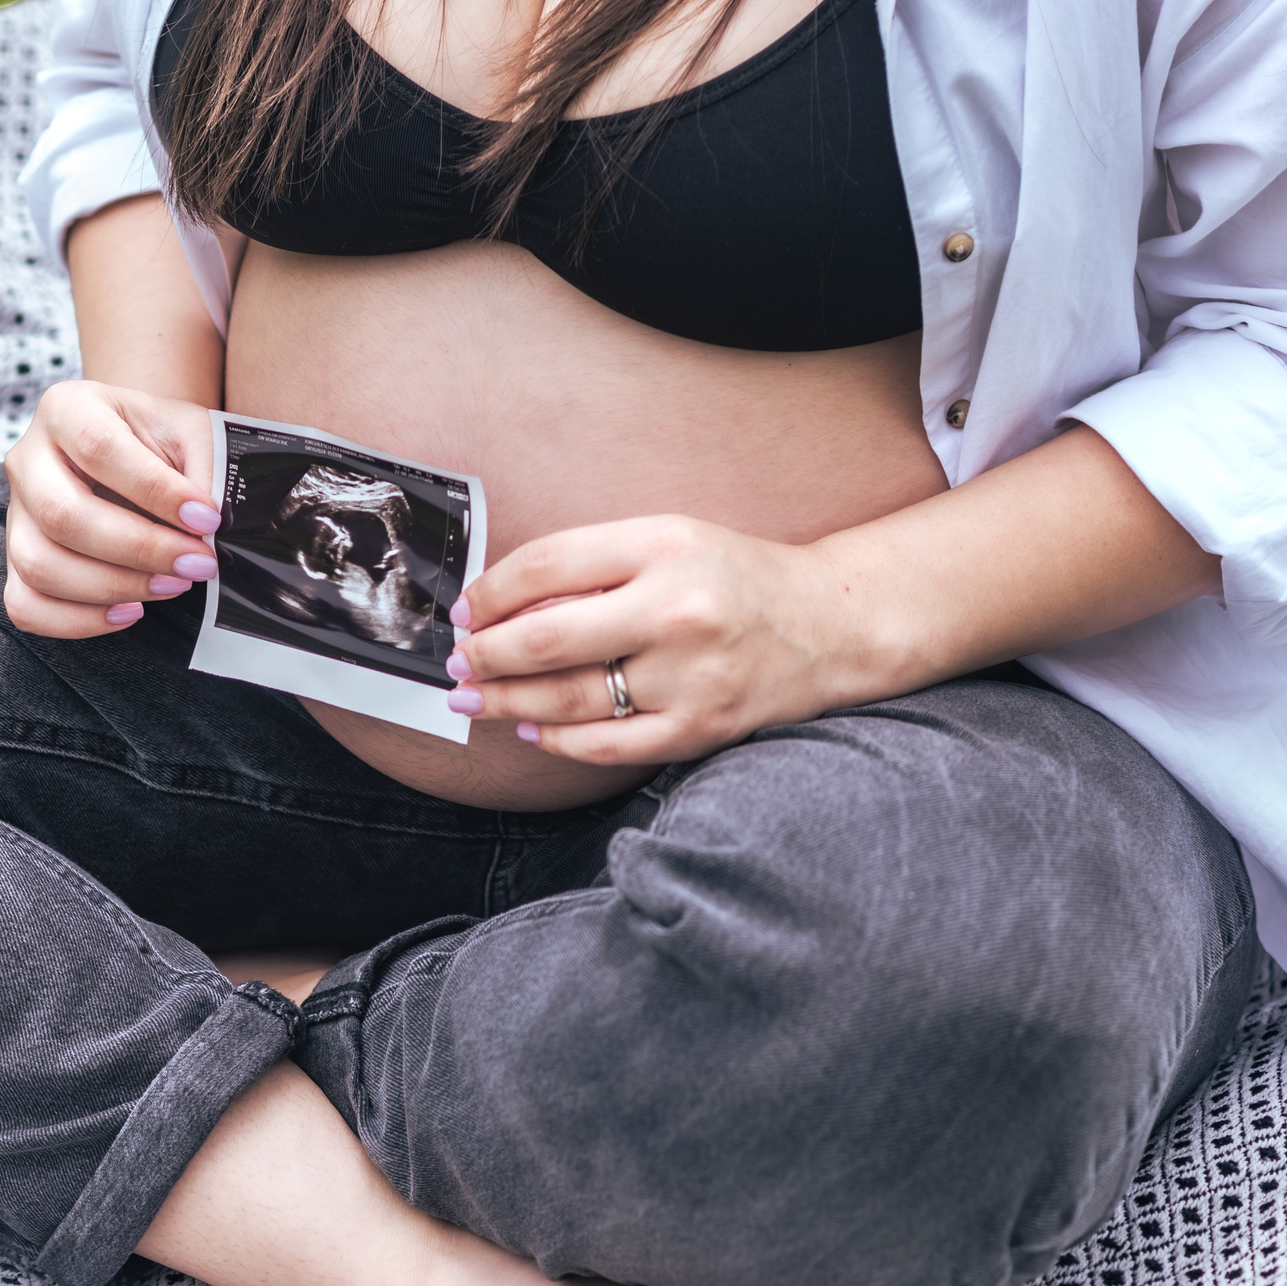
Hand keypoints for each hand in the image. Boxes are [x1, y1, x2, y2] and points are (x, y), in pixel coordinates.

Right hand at [4, 379, 221, 637]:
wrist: (135, 450)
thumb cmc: (162, 442)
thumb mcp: (192, 434)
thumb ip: (202, 472)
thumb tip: (210, 531)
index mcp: (67, 408)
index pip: (100, 449)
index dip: (155, 492)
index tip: (207, 519)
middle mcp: (28, 458)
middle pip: (62, 515)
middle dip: (139, 550)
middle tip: (197, 564)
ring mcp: (16, 513)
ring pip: (40, 564)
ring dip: (113, 587)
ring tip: (171, 585)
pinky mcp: (17, 559)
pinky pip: (26, 605)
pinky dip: (78, 620)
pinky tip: (130, 610)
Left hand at [446, 516, 879, 765]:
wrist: (829, 624)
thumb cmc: (734, 578)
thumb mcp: (669, 540)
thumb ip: (594, 564)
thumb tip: (501, 603)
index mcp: (664, 546)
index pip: (547, 566)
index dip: (490, 592)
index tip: (465, 609)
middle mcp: (676, 610)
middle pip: (546, 639)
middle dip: (484, 654)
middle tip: (457, 660)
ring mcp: (690, 676)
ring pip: (569, 699)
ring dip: (507, 702)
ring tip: (472, 697)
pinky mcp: (699, 728)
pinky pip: (607, 745)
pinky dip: (558, 740)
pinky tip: (532, 728)